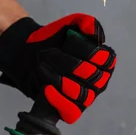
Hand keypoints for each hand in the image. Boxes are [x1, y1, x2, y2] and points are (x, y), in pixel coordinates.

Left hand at [0, 14, 116, 123]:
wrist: (29, 54)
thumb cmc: (54, 41)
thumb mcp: (72, 25)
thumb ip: (87, 24)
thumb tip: (94, 33)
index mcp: (106, 62)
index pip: (104, 59)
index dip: (84, 50)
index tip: (67, 42)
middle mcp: (101, 81)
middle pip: (91, 76)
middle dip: (67, 63)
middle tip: (48, 55)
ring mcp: (88, 97)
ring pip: (81, 93)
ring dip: (59, 79)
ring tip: (42, 68)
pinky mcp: (73, 110)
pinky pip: (72, 110)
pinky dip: (59, 100)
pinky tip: (47, 89)